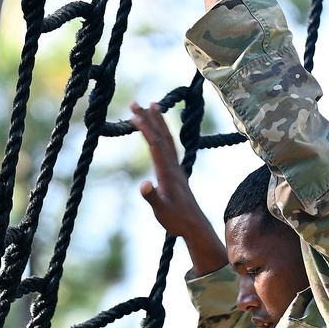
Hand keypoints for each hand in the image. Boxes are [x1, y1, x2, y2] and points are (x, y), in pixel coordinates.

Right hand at [131, 100, 227, 274]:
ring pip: (167, 138)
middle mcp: (173, 165)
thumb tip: (144, 185)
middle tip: (136, 102)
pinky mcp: (176, 171)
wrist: (194, 225)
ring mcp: (176, 167)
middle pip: (161, 136)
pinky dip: (163, 133)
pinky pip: (169, 145)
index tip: (135, 115)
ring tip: (152, 105)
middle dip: (149, 118)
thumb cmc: (176, 220)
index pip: (156, 145)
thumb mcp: (161, 211)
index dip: (146, 129)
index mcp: (167, 172)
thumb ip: (152, 198)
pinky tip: (159, 130)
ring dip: (159, 121)